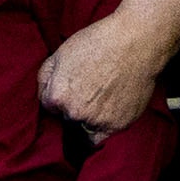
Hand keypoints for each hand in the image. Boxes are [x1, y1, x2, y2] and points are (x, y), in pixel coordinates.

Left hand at [39, 12, 168, 136]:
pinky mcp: (117, 126)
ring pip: (83, 130)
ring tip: (99, 100)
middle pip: (66, 120)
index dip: (60, 96)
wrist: (136, 43)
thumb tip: (43, 96)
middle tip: (88, 92)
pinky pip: (102, 138)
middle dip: (73, 109)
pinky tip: (108, 111)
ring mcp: (96, 121)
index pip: (49, 107)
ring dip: (87, 120)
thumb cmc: (98, 43)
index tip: (72, 88)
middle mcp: (74, 113)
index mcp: (57, 96)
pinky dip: (102, 128)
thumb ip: (45, 77)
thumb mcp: (61, 52)